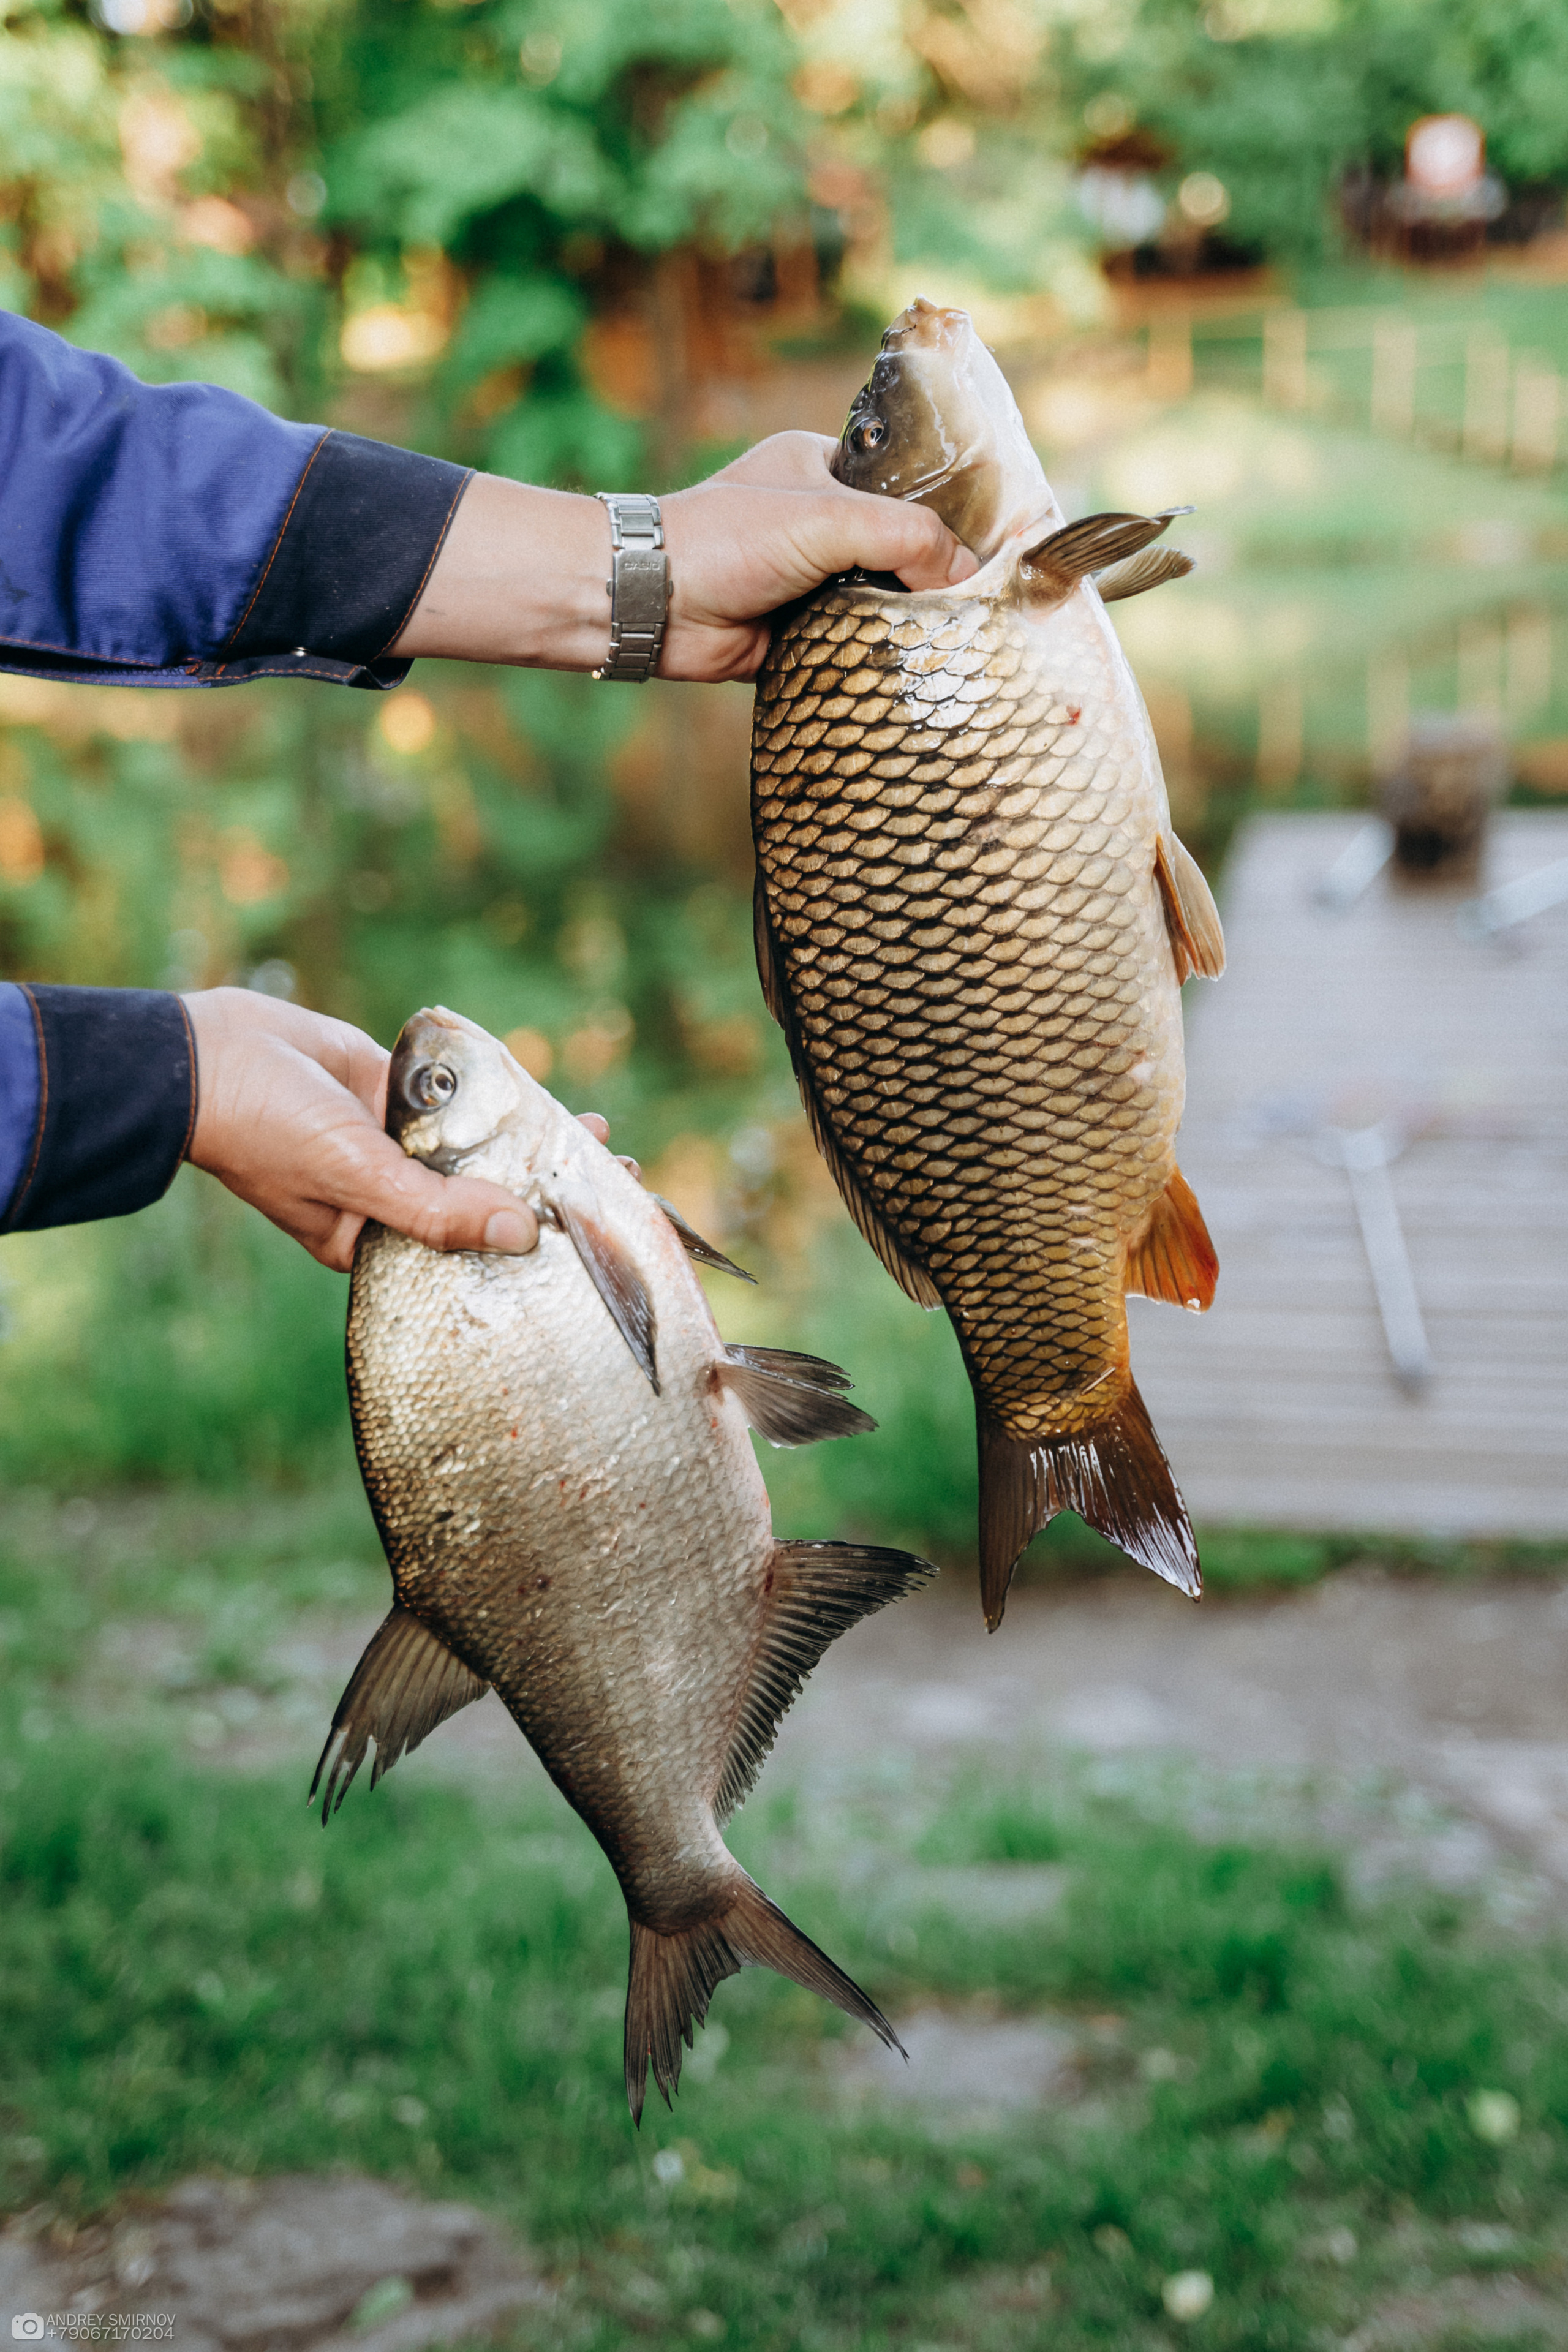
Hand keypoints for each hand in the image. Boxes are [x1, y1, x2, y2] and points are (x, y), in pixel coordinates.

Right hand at [182, 989, 607, 1273]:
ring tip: (593, 1133)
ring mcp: (393, 1142)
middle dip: (545, 1187)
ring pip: (477, 1144)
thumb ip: (436, 1209)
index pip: (466, 1252)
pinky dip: (492, 1092)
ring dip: (530, 1137)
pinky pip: (455, 1096)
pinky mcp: (391, 1091)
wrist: (203, 1055)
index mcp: (374, 1243)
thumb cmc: (264, 1133)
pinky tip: (542, 1093)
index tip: (590, 1236)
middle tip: (615, 1178)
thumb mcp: (356, 1178)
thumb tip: (522, 1233)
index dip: (528, 1245)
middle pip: (482, 1197)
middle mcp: (390, 1197)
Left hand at [660, 433, 977, 680]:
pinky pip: (850, 644)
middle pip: (896, 550)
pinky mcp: (794, 632)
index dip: (943, 518)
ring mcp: (805, 579)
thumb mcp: (829, 518)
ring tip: (952, 640)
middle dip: (927, 578)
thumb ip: (905, 537)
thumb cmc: (728, 539)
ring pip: (876, 601)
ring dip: (901, 621)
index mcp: (822, 470)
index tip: (983, 552)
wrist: (652, 603)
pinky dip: (872, 655)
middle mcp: (815, 522)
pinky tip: (909, 667)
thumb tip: (965, 576)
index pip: (903, 488)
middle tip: (975, 605)